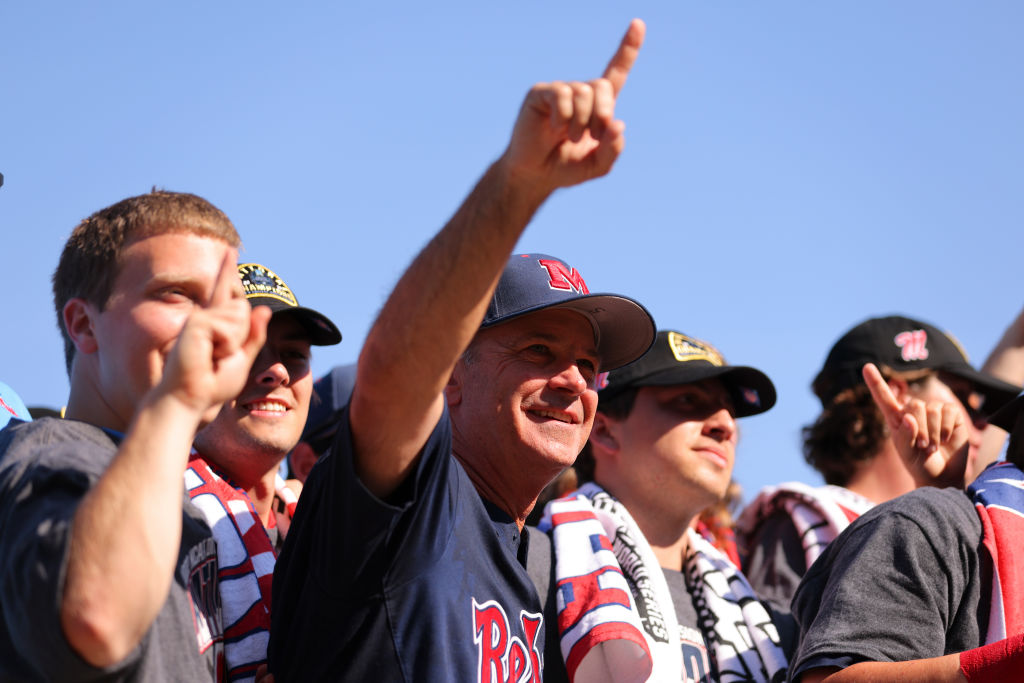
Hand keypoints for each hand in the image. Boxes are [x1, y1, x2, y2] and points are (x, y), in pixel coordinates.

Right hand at [158, 252, 269, 418]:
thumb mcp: (240, 359)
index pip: (226, 294)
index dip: (227, 271)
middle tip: (220, 357)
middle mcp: (204, 316)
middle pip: (243, 309)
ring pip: (240, 317)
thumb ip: (253, 336)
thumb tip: (264, 309)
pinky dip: (227, 345)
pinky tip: (209, 355)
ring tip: (214, 357)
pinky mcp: (197, 322)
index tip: (230, 249)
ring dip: (234, 343)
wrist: (190, 398)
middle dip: (242, 336)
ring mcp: (199, 317)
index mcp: (214, 323)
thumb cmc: (212, 383)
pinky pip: (230, 328)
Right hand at [500, 18, 645, 191]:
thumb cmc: (565, 167)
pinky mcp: (540, 94)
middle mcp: (579, 93)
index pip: (615, 72)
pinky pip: (561, 94)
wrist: (534, 175)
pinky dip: (563, 116)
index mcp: (597, 106)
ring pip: (583, 92)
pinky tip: (554, 128)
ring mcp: (559, 91)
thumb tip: (618, 123)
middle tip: (594, 134)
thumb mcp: (597, 165)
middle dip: (603, 112)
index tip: (638, 24)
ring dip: (582, 121)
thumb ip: (612, 150)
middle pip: (602, 85)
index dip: (628, 49)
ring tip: (571, 138)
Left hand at [863, 362, 968, 488]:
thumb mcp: (906, 453)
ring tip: (932, 447)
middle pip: (914, 405)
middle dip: (919, 428)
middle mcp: (915, 411)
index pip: (884, 398)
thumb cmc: (919, 464)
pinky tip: (945, 440)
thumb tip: (909, 418)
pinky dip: (945, 429)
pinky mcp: (952, 414)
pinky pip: (949, 411)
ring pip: (931, 409)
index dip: (876, 382)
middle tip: (923, 447)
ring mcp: (934, 411)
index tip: (866, 366)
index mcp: (897, 419)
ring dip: (932, 432)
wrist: (942, 476)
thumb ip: (905, 436)